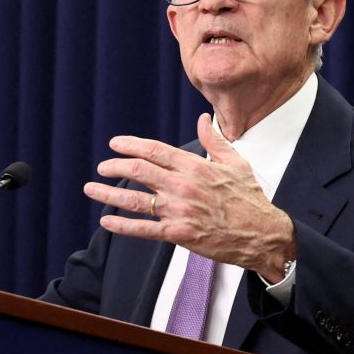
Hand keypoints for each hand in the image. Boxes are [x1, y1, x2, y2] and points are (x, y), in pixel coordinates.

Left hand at [84, 113, 294, 281]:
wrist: (262, 234)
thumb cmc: (250, 199)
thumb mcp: (236, 163)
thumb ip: (215, 140)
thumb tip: (203, 119)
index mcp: (196, 166)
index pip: (155, 151)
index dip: (131, 146)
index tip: (115, 144)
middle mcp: (184, 186)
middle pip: (140, 172)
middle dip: (116, 166)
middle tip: (103, 166)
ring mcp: (180, 211)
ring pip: (136, 200)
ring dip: (109, 194)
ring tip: (92, 189)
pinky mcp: (179, 234)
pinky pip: (144, 229)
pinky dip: (123, 225)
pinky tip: (107, 220)